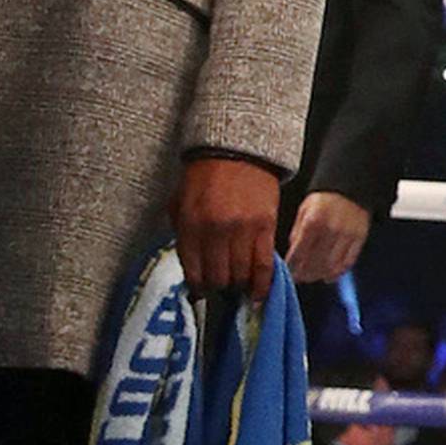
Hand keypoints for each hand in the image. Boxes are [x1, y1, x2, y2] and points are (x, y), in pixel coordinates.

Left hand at [172, 155, 281, 301]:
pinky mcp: (266, 227)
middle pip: (219, 277)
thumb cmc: (205, 177)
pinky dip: (262, 283)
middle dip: (219, 287)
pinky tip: (259, 293)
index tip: (201, 292)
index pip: (194, 271)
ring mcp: (243, 230)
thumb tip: (191, 267)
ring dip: (239, 285)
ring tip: (239, 287)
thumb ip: (183, 234)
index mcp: (191, 226)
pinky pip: (264, 264)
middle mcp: (216, 231)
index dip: (198, 287)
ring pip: (242, 274)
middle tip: (221, 287)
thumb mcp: (179, 204)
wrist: (236, 152)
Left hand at [286, 190, 371, 282]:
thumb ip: (297, 233)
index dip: (292, 267)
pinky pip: (348, 262)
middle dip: (305, 274)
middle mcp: (331, 229)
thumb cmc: (324, 200)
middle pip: (315, 262)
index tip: (289, 272)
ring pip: (331, 265)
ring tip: (313, 277)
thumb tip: (293, 255)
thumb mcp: (304, 210)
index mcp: (313, 222)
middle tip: (300, 277)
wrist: (350, 188)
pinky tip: (329, 275)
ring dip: (319, 275)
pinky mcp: (359, 238)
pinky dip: (337, 272)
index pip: (299, 253)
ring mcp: (347, 235)